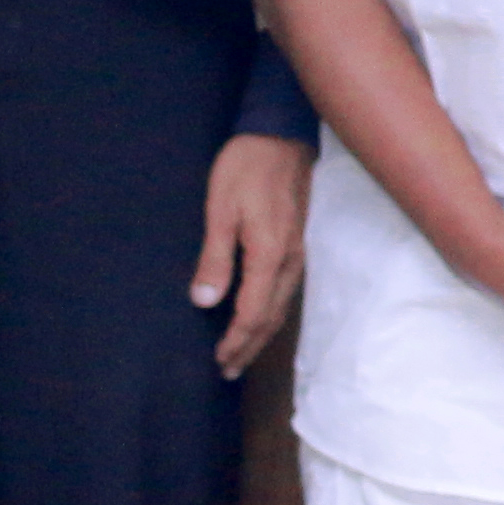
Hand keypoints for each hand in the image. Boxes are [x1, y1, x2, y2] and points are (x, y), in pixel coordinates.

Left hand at [193, 133, 312, 376]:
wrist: (281, 134)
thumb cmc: (246, 168)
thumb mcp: (221, 209)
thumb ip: (215, 257)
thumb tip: (206, 301)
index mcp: (270, 254)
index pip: (254, 312)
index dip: (237, 341)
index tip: (219, 362)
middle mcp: (289, 259)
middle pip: (272, 316)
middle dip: (250, 346)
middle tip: (228, 370)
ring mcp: (297, 251)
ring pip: (282, 305)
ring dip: (261, 332)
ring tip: (242, 351)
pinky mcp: (296, 242)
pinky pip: (286, 290)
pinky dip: (271, 312)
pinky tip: (260, 314)